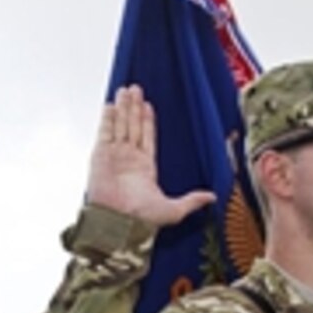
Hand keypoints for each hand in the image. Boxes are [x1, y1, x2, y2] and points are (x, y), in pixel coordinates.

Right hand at [85, 85, 215, 226]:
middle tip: (135, 89)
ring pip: (120, 126)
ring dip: (122, 108)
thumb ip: (192, 200)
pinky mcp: (100, 156)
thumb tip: (212, 197)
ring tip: (125, 90)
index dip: (148, 121)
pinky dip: (107, 119)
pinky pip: (105, 133)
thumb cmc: (141, 220)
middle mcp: (129, 159)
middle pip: (132, 126)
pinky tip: (110, 105)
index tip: (148, 105)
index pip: (147, 137)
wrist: (118, 223)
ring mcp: (114, 156)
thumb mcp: (174, 210)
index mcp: (145, 168)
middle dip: (133, 108)